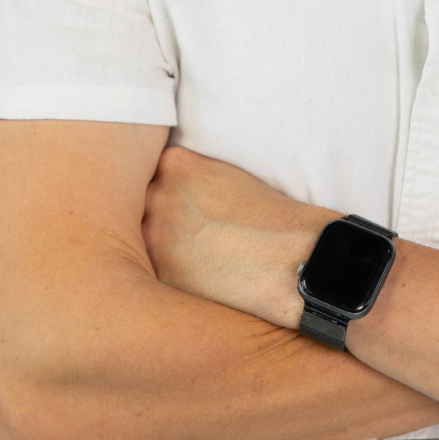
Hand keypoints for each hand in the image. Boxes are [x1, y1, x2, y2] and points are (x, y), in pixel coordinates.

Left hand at [142, 147, 334, 327]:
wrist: (293, 261)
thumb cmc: (270, 217)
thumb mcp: (227, 175)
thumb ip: (192, 176)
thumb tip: (173, 191)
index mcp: (176, 164)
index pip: (156, 171)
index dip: (174, 188)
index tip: (191, 200)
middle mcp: (157, 196)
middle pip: (145, 203)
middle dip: (165, 215)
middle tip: (197, 228)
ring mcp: (154, 237)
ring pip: (146, 238)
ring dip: (164, 245)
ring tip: (201, 252)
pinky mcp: (160, 275)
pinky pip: (154, 271)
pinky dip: (172, 273)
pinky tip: (201, 273)